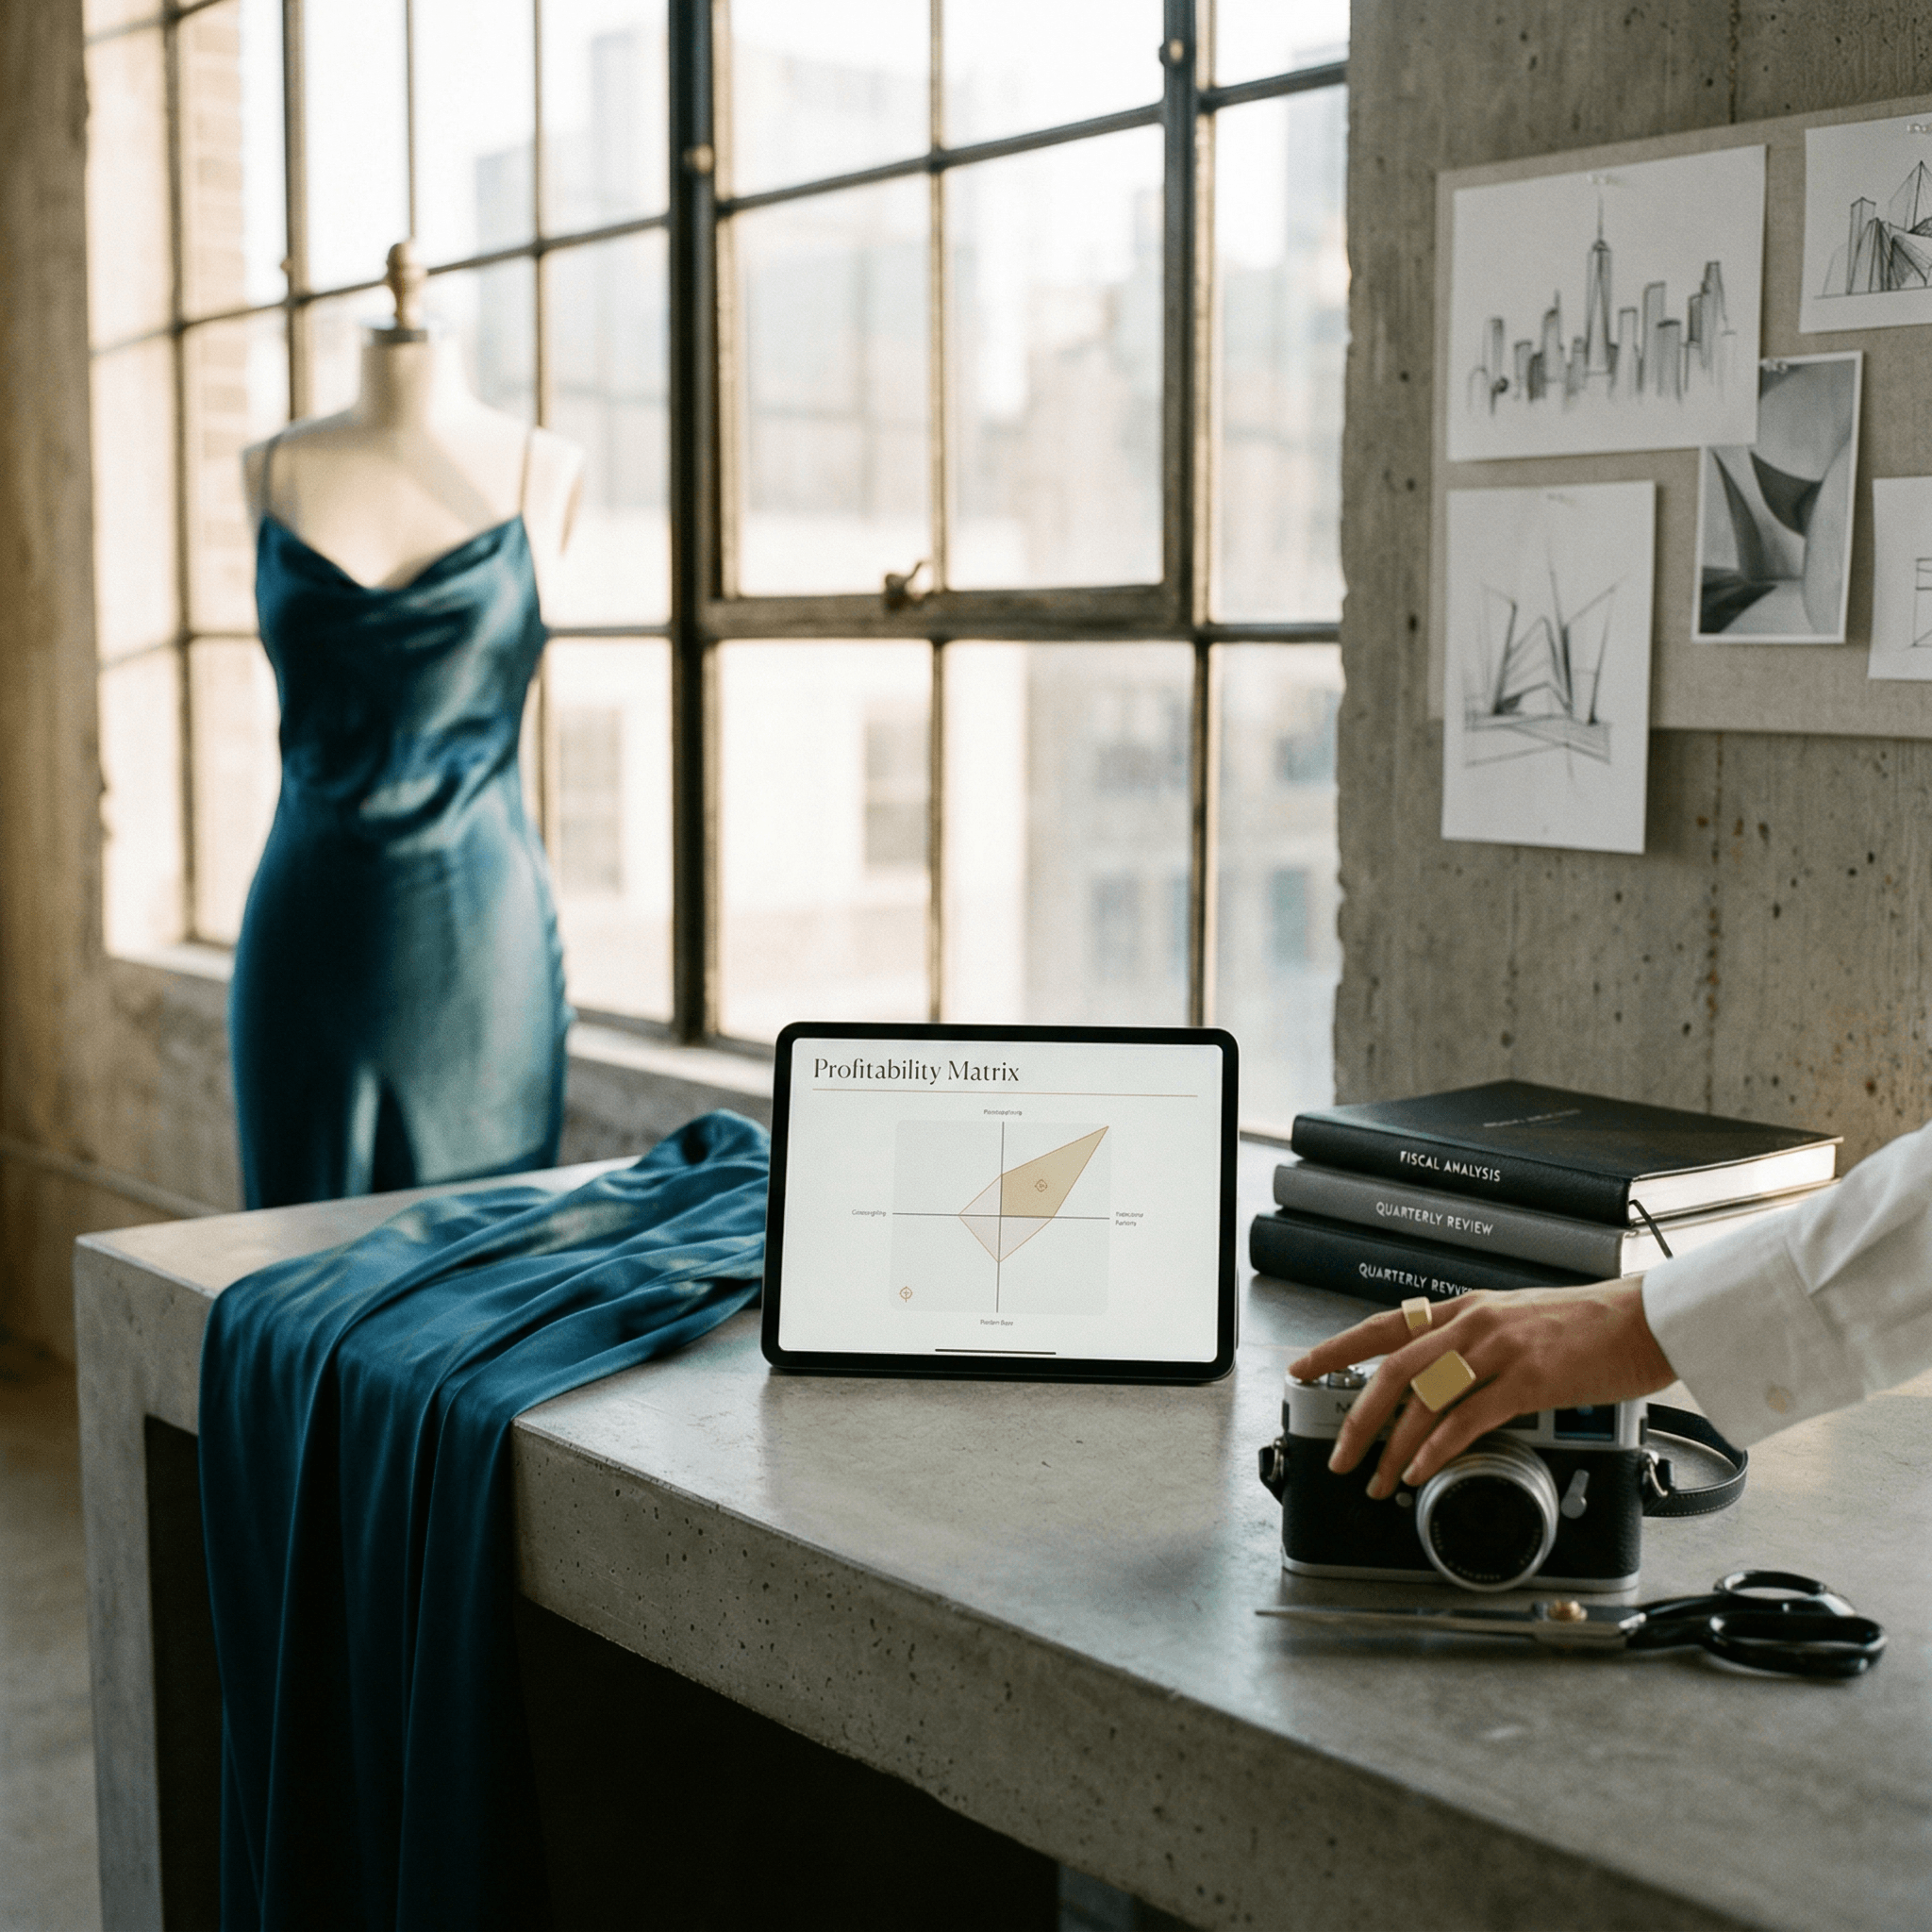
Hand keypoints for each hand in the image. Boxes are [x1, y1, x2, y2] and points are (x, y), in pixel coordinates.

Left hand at [1287, 1282, 1676, 1499]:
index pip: (1384, 1325)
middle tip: (1341, 1455)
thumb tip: (1438, 1380)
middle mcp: (1473, 1323)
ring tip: (1379, 1481)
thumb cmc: (1588, 1326)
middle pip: (1391, 1369)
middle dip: (1357, 1417)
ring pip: (1423, 1398)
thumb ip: (1475, 1345)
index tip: (1303, 1368)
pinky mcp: (1529, 1379)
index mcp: (1465, 1308)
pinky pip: (1467, 1418)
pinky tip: (1420, 1470)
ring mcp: (1499, 1348)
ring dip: (1393, 1446)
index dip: (1338, 1348)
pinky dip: (1436, 1448)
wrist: (1646, 1319)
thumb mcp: (1516, 1321)